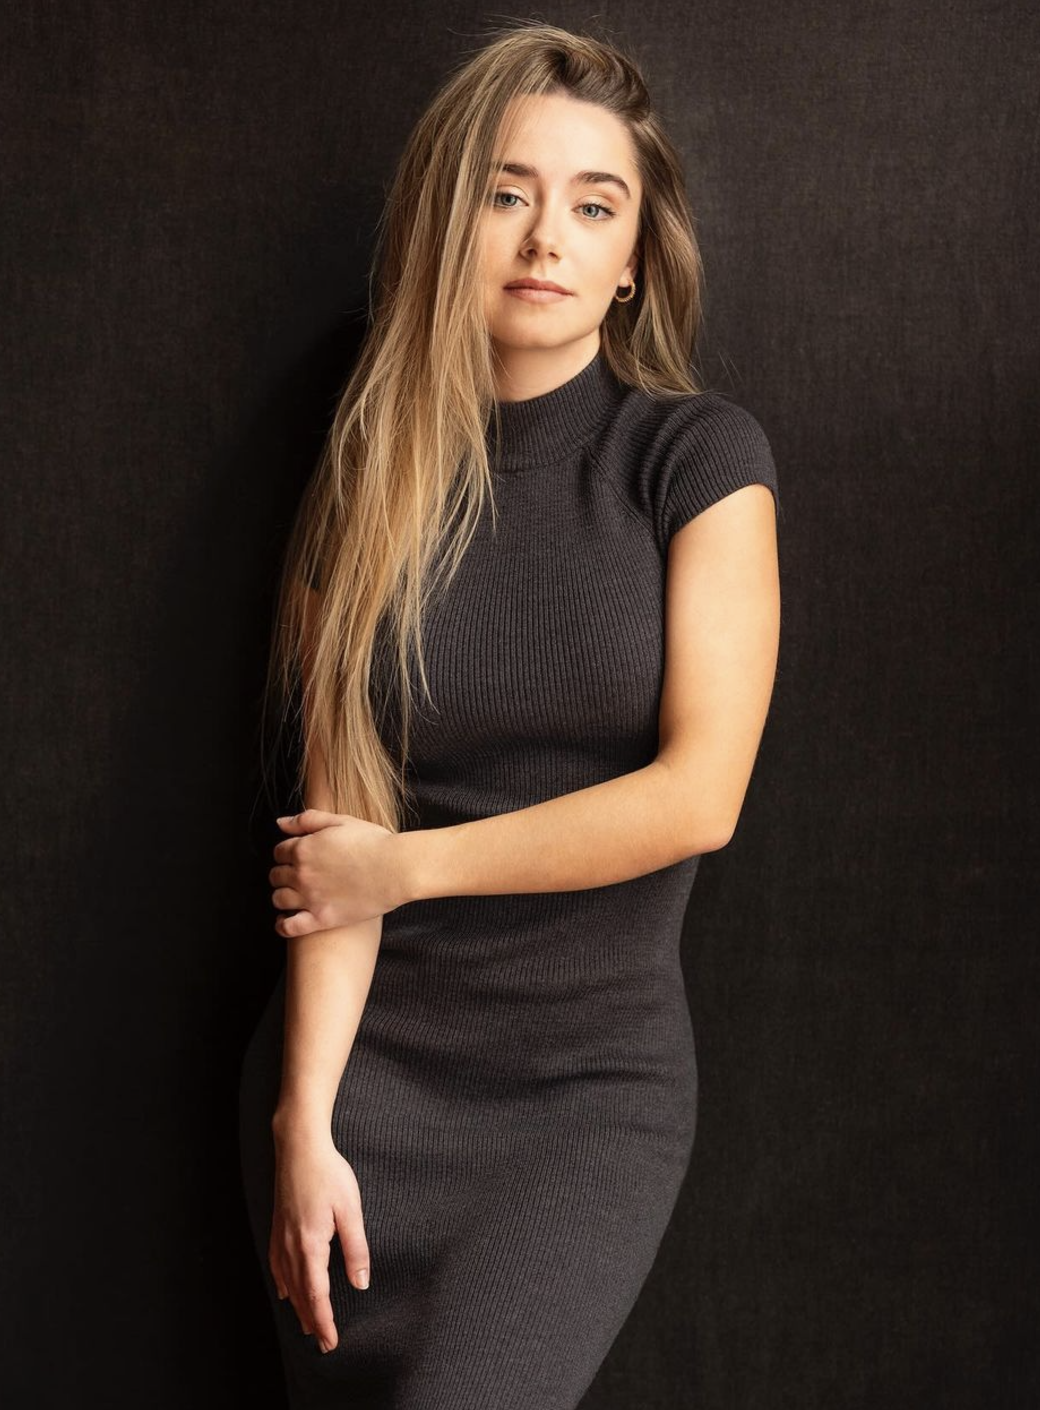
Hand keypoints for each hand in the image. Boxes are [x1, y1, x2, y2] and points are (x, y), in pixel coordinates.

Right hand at [269, 1125, 370, 1354]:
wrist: (299, 1147)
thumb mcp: (350, 1209)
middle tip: (325, 1344)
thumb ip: (356, 1248)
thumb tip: (360, 1282)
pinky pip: (277, 1267)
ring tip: (309, 1325)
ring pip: (287, 1284)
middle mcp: (290, 1247)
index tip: (331, 1342)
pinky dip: (283, 1285)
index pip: (317, 1295)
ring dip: (299, 1307)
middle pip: (300, 1295)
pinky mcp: (277, 1228)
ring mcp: (280, 1238)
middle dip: (313, 1320)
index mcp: (310, 1245)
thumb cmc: (328, 1174)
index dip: (324, 1321)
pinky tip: (285, 1292)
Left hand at [270, 809, 408, 934]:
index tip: (296, 857)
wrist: (396, 868)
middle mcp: (301, 874)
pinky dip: (282, 925)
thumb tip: (280, 823)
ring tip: (293, 896)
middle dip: (282, 873)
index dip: (286, 853)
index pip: (279, 852)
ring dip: (281, 896)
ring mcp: (310, 898)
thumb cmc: (373, 842)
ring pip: (278, 899)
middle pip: (275, 875)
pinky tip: (285, 921)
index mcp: (304, 848)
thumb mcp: (340, 821)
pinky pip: (289, 927)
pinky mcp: (321, 919)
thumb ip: (308, 820)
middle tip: (296, 875)